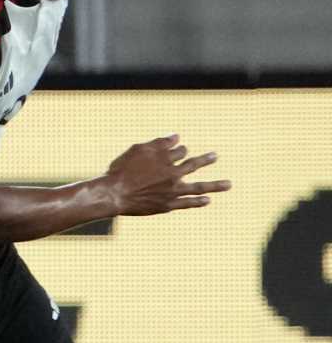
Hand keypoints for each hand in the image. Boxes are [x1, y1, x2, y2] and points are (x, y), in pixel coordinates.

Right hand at [105, 134, 231, 216]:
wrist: (114, 193)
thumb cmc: (121, 170)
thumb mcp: (137, 150)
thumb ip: (158, 143)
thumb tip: (176, 137)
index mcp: (165, 158)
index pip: (179, 151)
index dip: (178, 150)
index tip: (176, 150)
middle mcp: (172, 173)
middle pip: (192, 165)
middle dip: (204, 160)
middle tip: (215, 156)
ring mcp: (172, 190)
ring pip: (198, 187)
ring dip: (215, 185)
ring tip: (229, 185)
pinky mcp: (167, 205)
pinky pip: (186, 203)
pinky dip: (198, 202)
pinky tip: (208, 200)